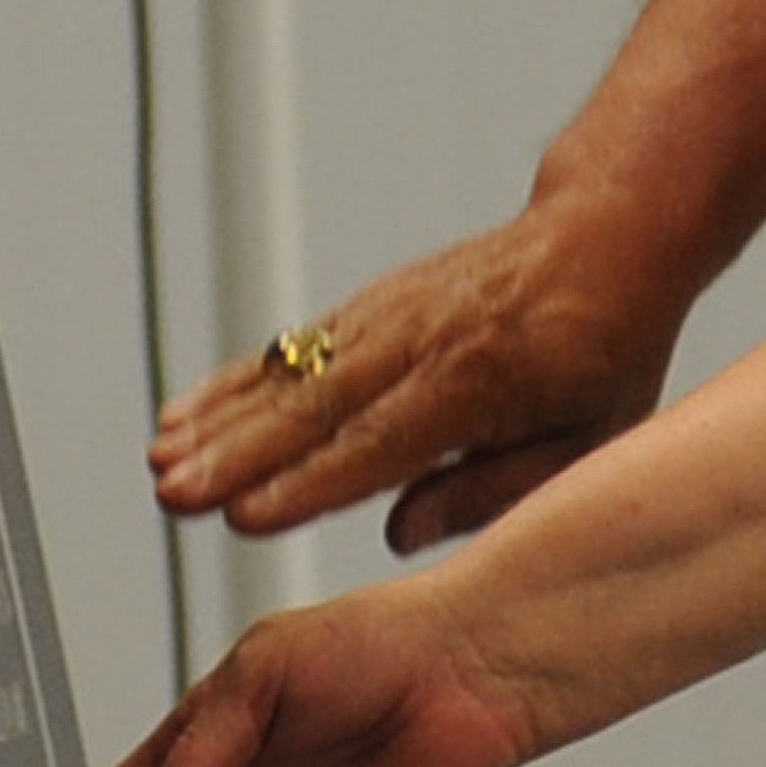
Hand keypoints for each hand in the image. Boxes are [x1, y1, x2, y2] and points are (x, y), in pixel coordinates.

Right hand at [149, 186, 689, 554]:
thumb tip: (398, 533)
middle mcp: (419, 341)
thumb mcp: (588, 439)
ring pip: (288, 374)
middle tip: (173, 492)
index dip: (308, 483)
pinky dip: (231, 381)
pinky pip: (289, 349)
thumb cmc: (605, 348)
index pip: (379, 442)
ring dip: (217, 419)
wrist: (605, 233)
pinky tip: (184, 413)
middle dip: (234, 455)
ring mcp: (385, 316)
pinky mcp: (367, 305)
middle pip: (313, 407)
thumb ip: (494, 491)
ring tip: (160, 458)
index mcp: (479, 381)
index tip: (245, 516)